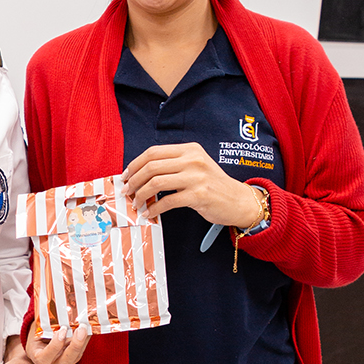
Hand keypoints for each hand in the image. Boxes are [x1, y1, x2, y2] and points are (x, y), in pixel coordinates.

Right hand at [24, 324, 90, 363]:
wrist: (40, 341)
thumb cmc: (36, 334)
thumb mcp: (37, 329)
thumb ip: (46, 324)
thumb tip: (62, 310)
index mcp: (39, 357)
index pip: (44, 358)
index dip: (54, 346)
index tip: (62, 330)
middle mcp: (52, 363)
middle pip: (65, 362)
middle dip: (75, 346)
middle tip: (81, 329)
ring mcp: (64, 362)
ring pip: (76, 357)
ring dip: (83, 341)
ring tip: (86, 326)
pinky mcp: (73, 358)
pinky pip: (81, 351)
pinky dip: (85, 339)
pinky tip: (88, 328)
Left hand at [123, 144, 263, 228]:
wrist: (238, 200)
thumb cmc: (213, 186)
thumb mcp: (195, 167)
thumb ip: (173, 167)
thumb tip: (141, 175)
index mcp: (189, 150)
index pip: (153, 152)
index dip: (135, 164)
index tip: (126, 176)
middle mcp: (193, 160)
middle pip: (151, 166)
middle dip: (134, 181)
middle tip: (127, 191)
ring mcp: (196, 177)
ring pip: (156, 183)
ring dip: (141, 195)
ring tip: (136, 203)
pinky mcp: (199, 195)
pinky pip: (167, 201)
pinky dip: (154, 208)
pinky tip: (150, 213)